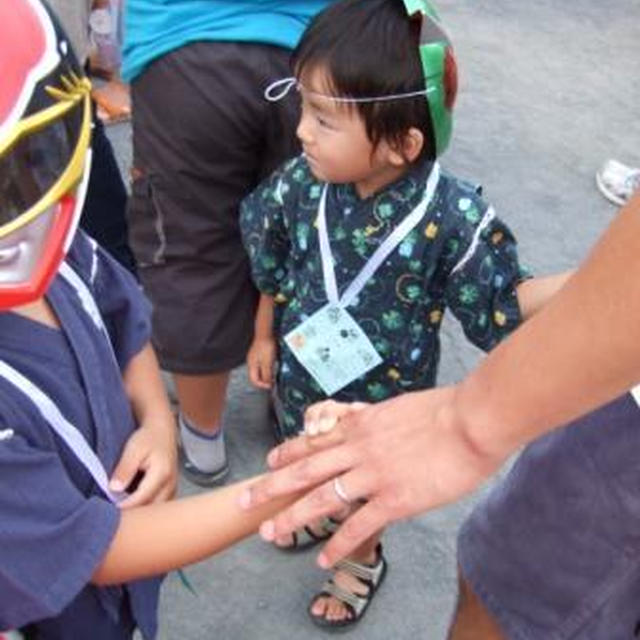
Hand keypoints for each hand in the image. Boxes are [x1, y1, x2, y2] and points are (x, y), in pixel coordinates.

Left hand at [110, 414, 177, 508]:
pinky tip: (133, 505)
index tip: (107, 510)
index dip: (123, 507)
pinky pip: (158, 506)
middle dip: (132, 514)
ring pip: (155, 511)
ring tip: (121, 511)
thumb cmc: (148, 438)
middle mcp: (170, 485)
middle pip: (150, 509)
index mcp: (161, 474)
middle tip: (112, 515)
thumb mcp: (133, 449)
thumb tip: (114, 489)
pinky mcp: (170, 491)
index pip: (140, 500)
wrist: (163, 431)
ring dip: (140, 513)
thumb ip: (125, 469)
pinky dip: (145, 508)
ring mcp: (172, 489)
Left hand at [239, 387, 504, 566]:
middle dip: (271, 485)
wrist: (472, 420)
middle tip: (244, 499)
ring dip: (292, 518)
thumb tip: (367, 424)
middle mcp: (358, 449)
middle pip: (304, 469)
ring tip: (270, 534)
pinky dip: (338, 544)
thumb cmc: (443, 410)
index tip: (269, 460)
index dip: (288, 452)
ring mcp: (373, 475)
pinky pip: (358, 526)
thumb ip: (378, 419)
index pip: (314, 439)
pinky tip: (322, 558)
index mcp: (361, 424)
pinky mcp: (394, 500)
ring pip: (322, 499)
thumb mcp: (399, 407)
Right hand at [247, 336, 276, 388]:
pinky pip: (263, 364)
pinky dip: (268, 368)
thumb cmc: (265, 346)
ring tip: (274, 375)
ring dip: (267, 374)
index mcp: (251, 366)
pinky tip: (273, 366)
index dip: (262, 385)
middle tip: (273, 382)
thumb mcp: (267, 363)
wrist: (265, 333)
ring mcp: (255, 358)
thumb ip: (266, 374)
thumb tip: (268, 385)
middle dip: (264, 380)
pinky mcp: (259, 353)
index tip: (271, 386)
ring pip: (260, 370)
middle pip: (257, 376)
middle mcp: (252, 363)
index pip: (254, 380)